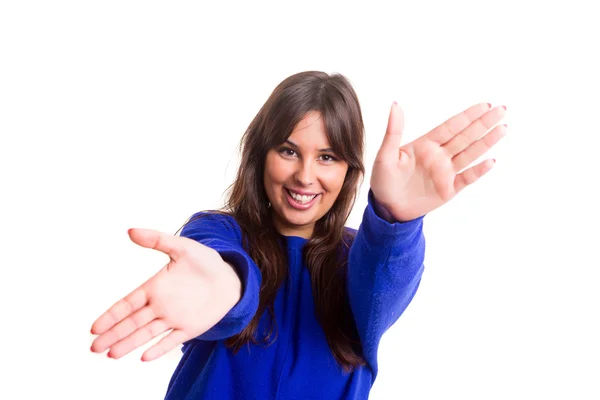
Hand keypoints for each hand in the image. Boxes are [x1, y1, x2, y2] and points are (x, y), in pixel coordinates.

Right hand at [90, 228, 241, 360]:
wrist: (232, 277)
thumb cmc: (206, 261)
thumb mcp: (182, 247)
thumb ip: (158, 240)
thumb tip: (131, 231)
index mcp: (155, 287)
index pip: (127, 304)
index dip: (111, 315)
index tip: (94, 327)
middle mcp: (160, 305)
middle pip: (131, 323)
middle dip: (112, 335)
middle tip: (94, 347)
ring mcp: (174, 318)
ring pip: (146, 334)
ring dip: (129, 344)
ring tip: (111, 355)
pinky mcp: (190, 328)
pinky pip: (172, 340)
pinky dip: (159, 348)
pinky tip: (144, 356)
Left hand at [370, 102, 505, 221]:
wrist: (387, 208)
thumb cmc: (383, 180)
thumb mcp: (385, 155)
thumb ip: (393, 131)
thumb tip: (395, 104)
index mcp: (426, 144)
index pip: (451, 127)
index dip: (467, 116)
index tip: (485, 105)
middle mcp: (439, 155)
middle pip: (466, 136)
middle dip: (483, 123)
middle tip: (502, 109)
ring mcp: (445, 172)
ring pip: (470, 154)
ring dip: (486, 142)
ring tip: (502, 128)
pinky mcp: (448, 189)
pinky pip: (467, 178)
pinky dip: (479, 171)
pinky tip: (491, 161)